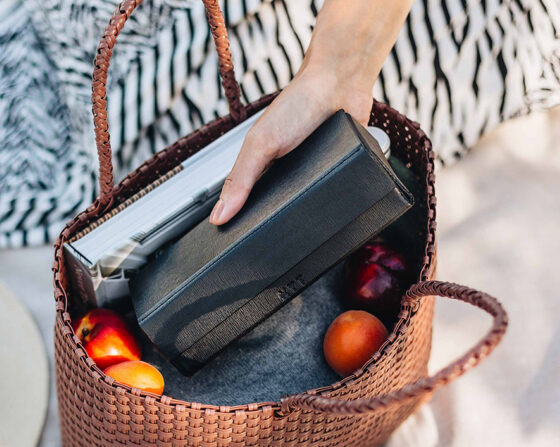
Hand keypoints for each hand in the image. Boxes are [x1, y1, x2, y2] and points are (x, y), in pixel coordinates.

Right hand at [209, 0, 413, 225]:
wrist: (341, 85)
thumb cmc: (299, 103)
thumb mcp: (261, 143)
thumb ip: (240, 178)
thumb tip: (218, 215)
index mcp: (261, 166)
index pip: (247, 204)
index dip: (242, 224)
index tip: (235, 247)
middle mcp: (287, 173)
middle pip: (277, 211)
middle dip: (276, 225)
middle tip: (272, 248)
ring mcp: (314, 176)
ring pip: (306, 209)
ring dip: (307, 217)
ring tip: (302, 236)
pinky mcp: (339, 176)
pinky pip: (333, 199)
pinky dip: (333, 206)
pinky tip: (331, 217)